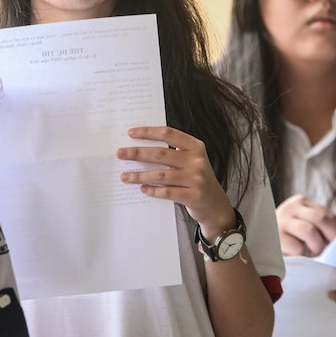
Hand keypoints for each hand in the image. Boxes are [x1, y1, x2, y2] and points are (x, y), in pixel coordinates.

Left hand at [116, 126, 234, 237]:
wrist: (215, 204)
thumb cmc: (196, 178)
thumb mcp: (190, 161)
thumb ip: (172, 153)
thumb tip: (139, 147)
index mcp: (195, 147)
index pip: (168, 134)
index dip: (148, 132)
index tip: (130, 133)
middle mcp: (197, 161)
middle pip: (161, 154)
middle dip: (137, 153)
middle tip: (120, 153)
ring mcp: (196, 179)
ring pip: (161, 175)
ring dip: (139, 175)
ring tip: (124, 176)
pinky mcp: (193, 196)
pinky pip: (167, 192)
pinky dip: (152, 191)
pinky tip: (142, 189)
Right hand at [275, 194, 335, 256]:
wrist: (263, 249)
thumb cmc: (290, 240)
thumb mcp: (306, 227)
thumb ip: (322, 228)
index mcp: (301, 202)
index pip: (327, 213)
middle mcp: (290, 207)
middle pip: (321, 219)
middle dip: (331, 238)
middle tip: (331, 252)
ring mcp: (281, 220)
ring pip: (310, 232)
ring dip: (316, 247)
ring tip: (312, 254)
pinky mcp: (274, 236)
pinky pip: (297, 247)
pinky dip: (302, 255)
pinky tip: (297, 256)